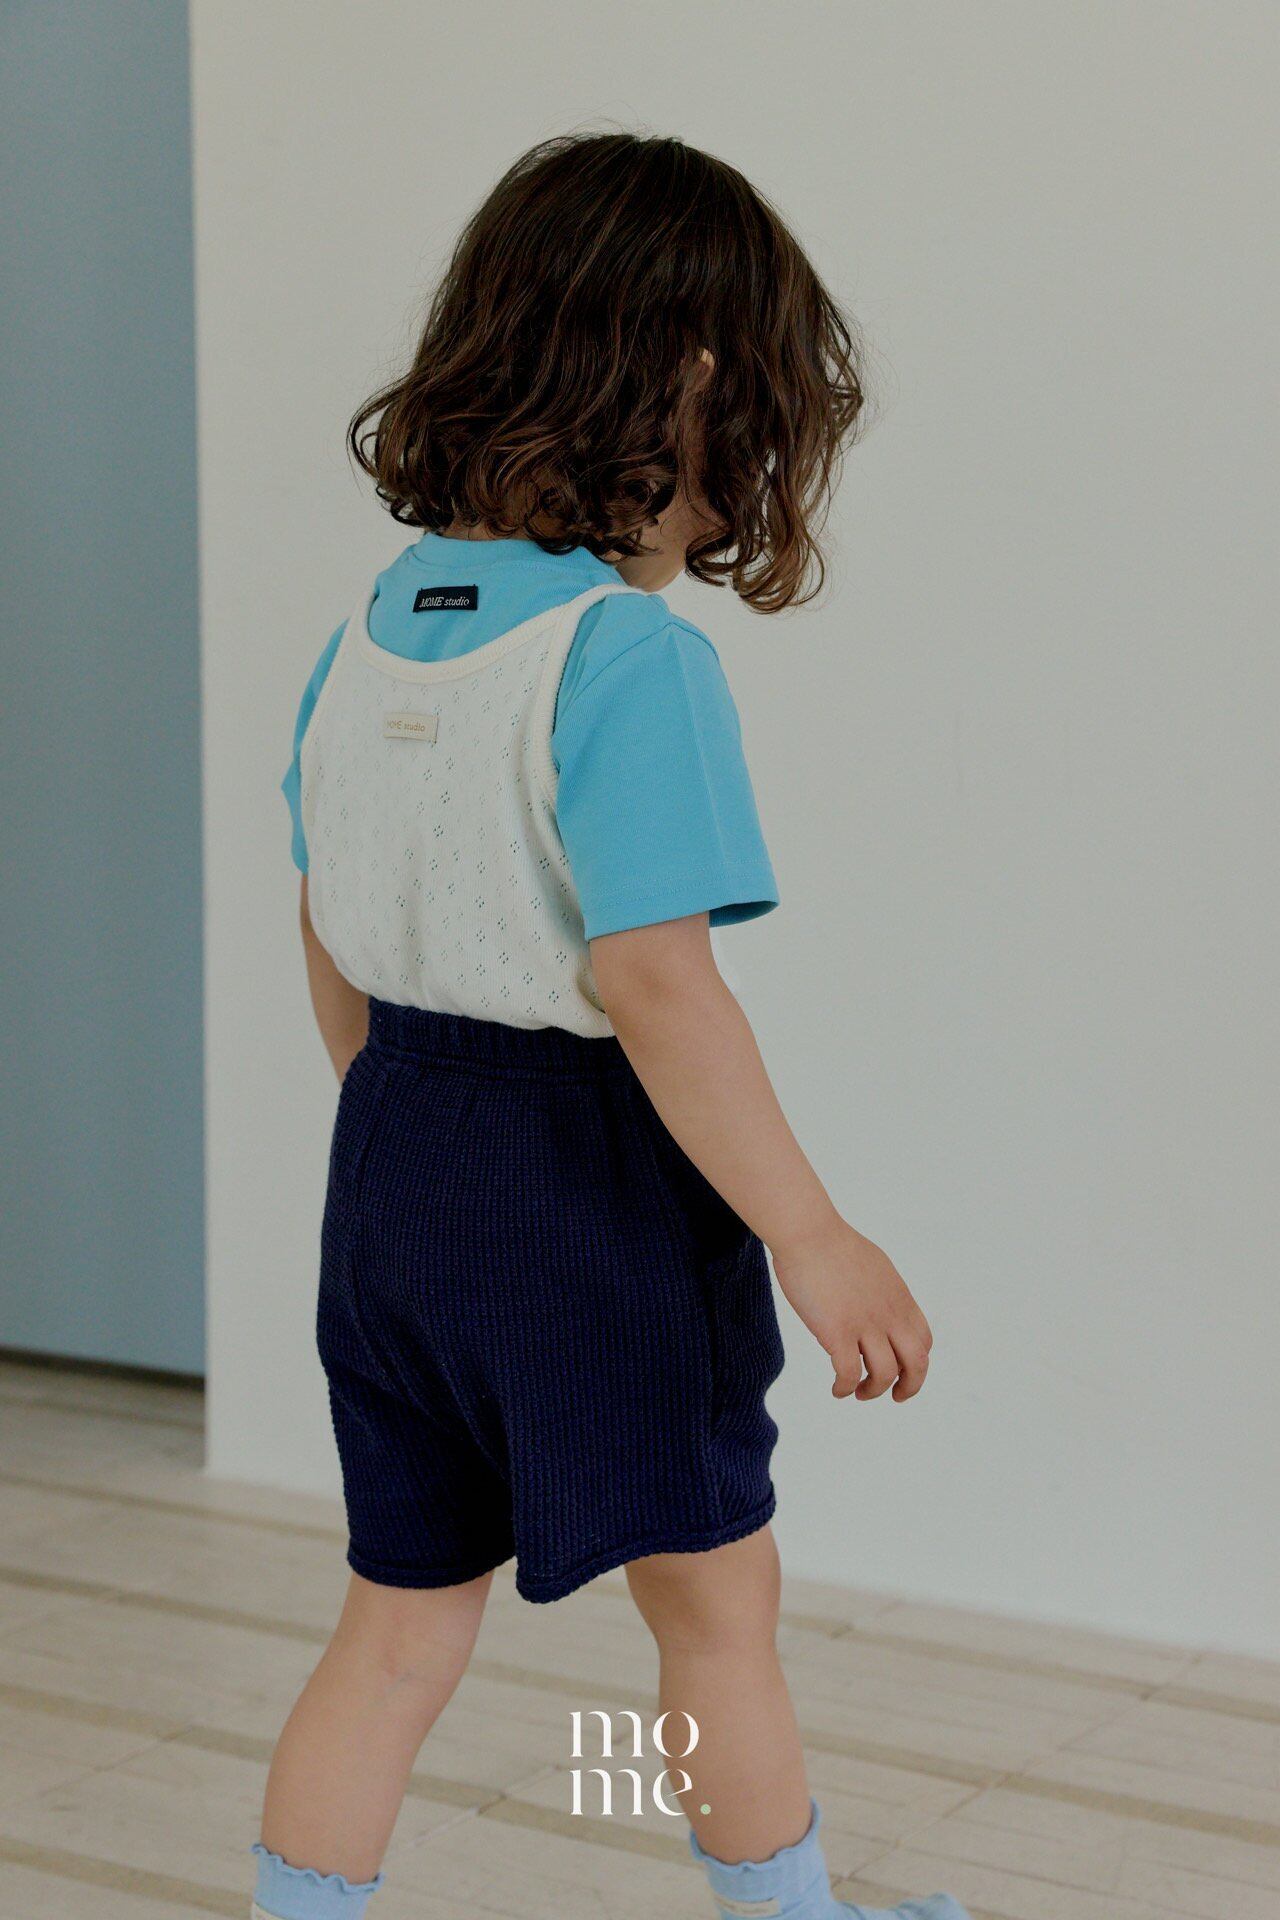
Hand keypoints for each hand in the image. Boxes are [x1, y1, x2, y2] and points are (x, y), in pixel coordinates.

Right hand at [773, 1216, 931, 1401]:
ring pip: (886, 1374)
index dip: (916, 1362)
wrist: (808, 1232)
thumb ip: (880, 1291)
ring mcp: (865, 1323)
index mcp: (899, 1297)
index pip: (924, 1341)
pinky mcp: (837, 1331)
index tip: (900, 1369)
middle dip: (910, 1387)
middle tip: (896, 1396)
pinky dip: (845, 1388)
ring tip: (858, 1393)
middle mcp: (889, 1313)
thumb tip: (875, 1305)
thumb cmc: (830, 1243)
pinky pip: (849, 1374)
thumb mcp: (873, 1266)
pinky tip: (836, 1389)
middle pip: (918, 1363)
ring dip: (874, 1391)